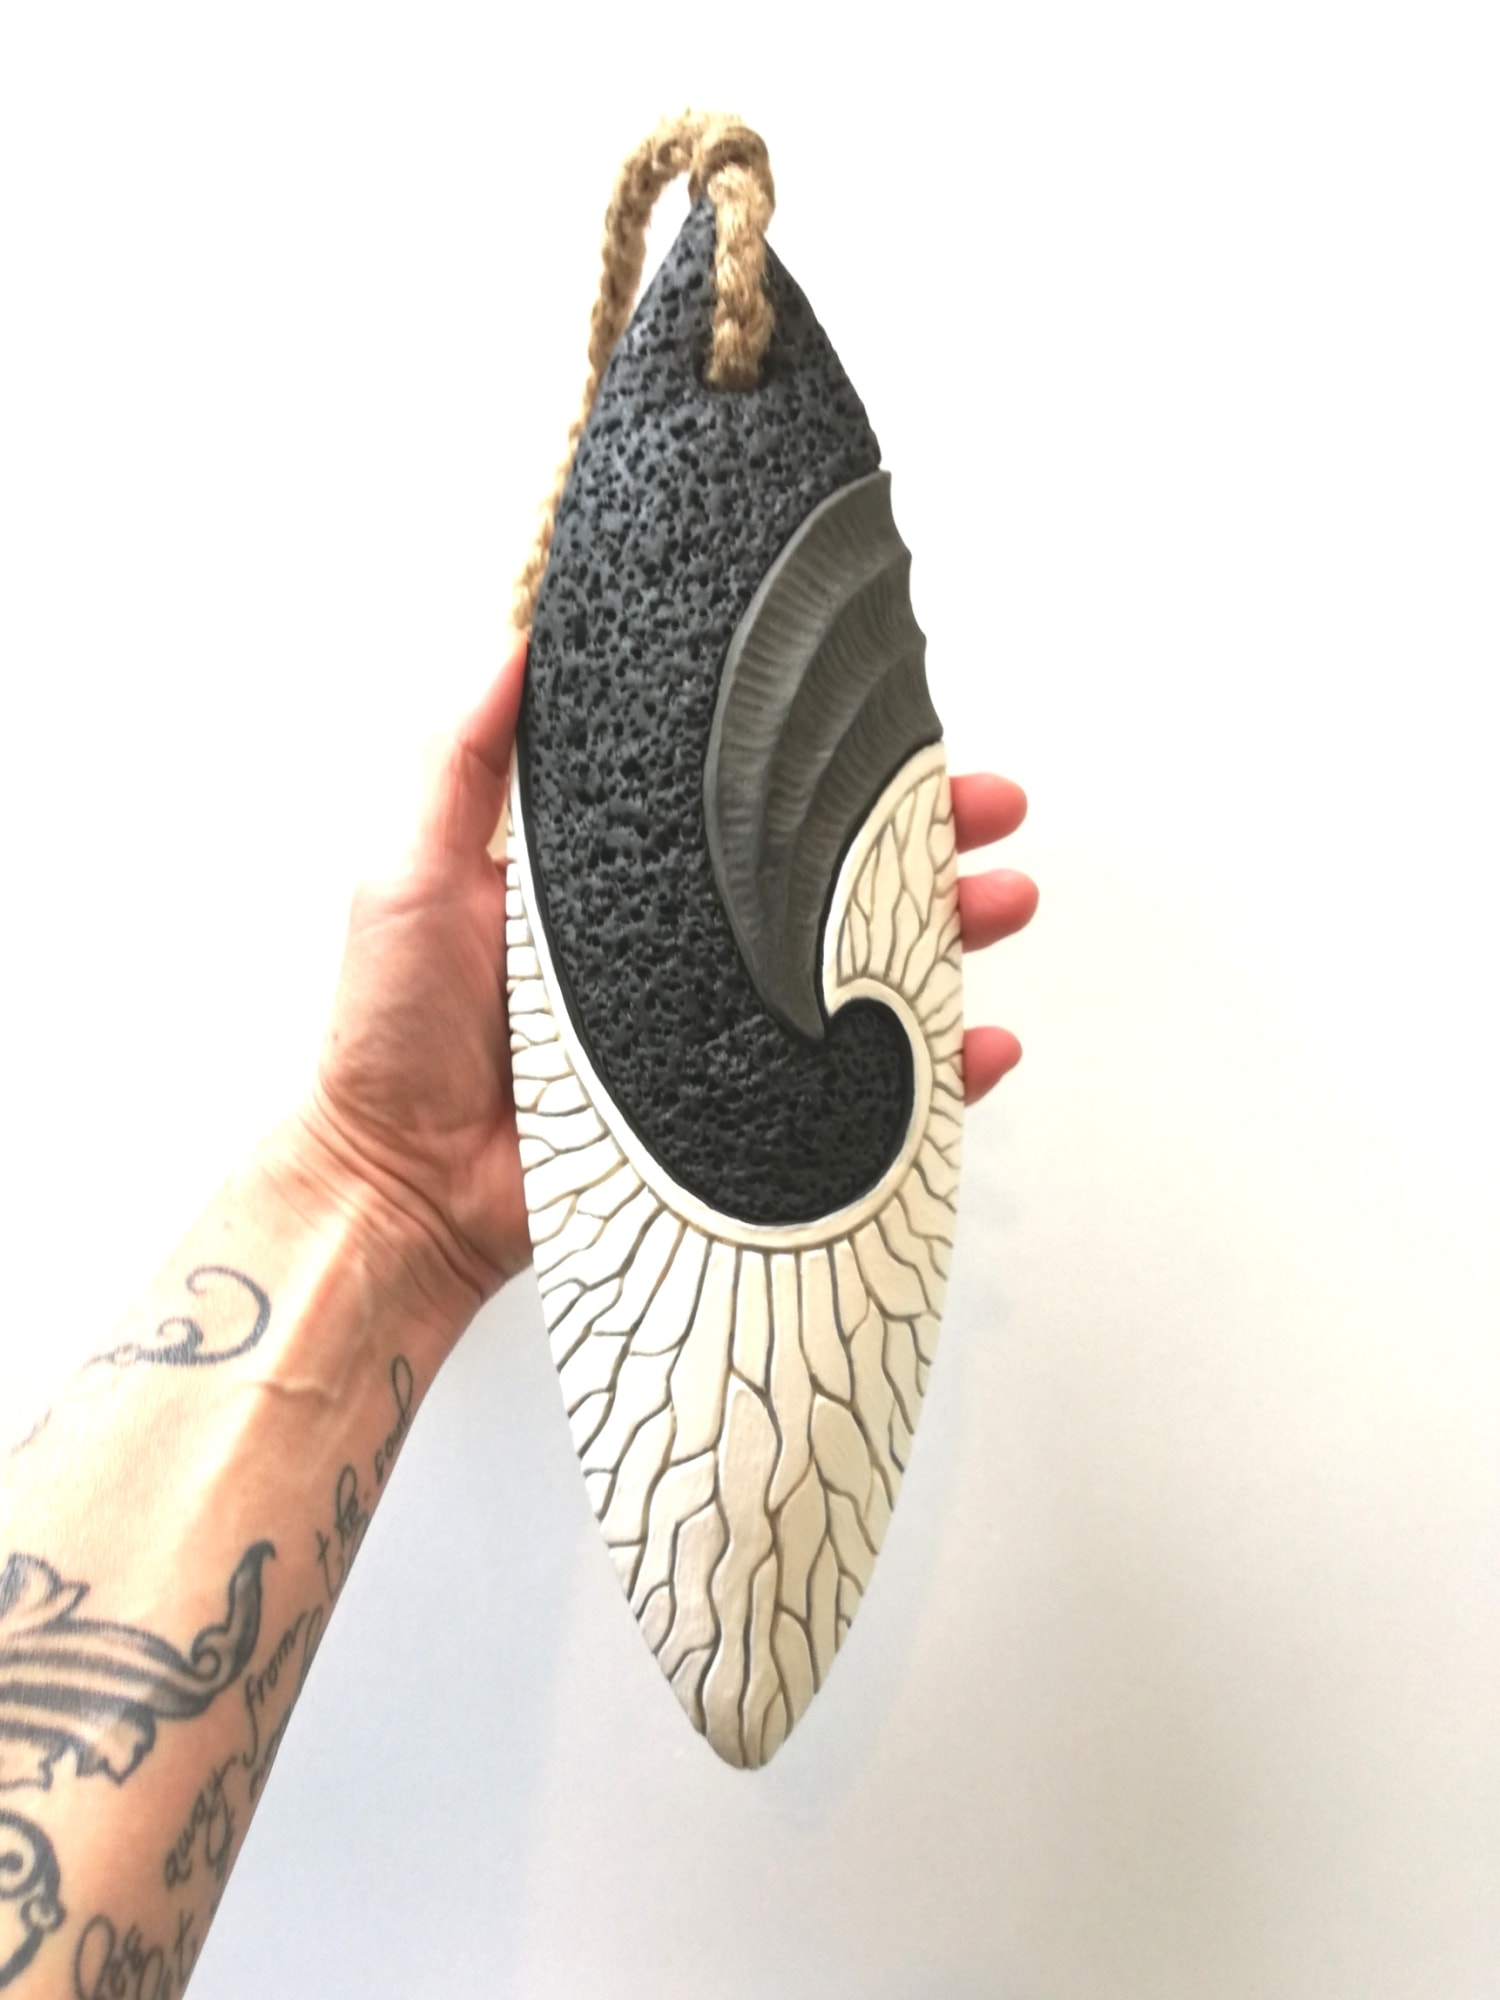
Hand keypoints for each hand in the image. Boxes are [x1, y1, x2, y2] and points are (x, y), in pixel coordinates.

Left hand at [294, 642, 1036, 1334]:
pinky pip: (860, 1096)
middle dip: (924, 835)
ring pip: (864, 971)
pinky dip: (934, 1079)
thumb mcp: (411, 868)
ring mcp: (724, 1032)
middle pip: (830, 875)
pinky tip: (981, 1051)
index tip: (886, 714)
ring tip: (1005, 902)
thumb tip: (511, 639)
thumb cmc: (393, 1035)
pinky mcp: (743, 1119)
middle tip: (990, 806)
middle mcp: (688, 944)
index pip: (747, 797)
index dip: (822, 756)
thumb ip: (457, 759)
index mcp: (625, 873)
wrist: (402, 1189)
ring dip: (950, 934)